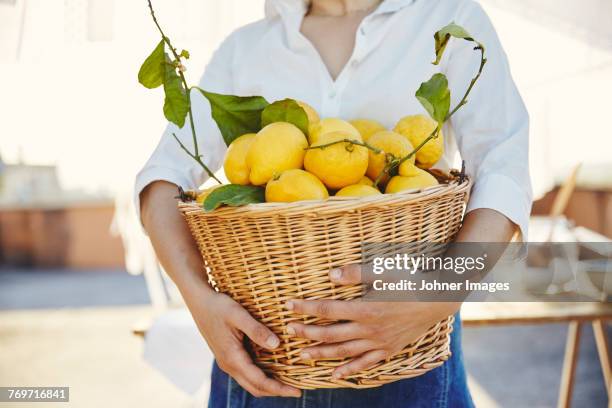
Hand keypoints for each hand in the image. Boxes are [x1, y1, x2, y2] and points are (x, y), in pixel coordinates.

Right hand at [183, 283, 300, 397]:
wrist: (199, 302)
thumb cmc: (218, 306)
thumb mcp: (238, 314)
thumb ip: (256, 330)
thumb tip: (276, 345)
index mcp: (232, 358)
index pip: (259, 381)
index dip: (279, 388)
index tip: (297, 391)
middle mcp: (229, 365)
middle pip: (255, 388)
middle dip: (277, 391)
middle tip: (297, 390)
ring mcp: (227, 362)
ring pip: (250, 382)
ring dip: (269, 386)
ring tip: (288, 382)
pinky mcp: (228, 356)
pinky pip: (246, 374)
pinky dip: (261, 377)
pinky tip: (273, 369)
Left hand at [285, 264, 458, 378]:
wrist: (438, 300)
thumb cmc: (410, 281)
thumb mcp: (385, 271)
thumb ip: (358, 273)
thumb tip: (332, 275)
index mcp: (366, 308)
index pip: (327, 309)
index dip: (305, 307)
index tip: (288, 305)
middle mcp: (369, 329)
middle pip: (330, 333)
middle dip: (307, 332)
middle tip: (288, 330)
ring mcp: (378, 342)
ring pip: (344, 351)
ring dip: (321, 353)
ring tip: (302, 354)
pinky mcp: (388, 350)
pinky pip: (365, 364)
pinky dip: (349, 370)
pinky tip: (335, 374)